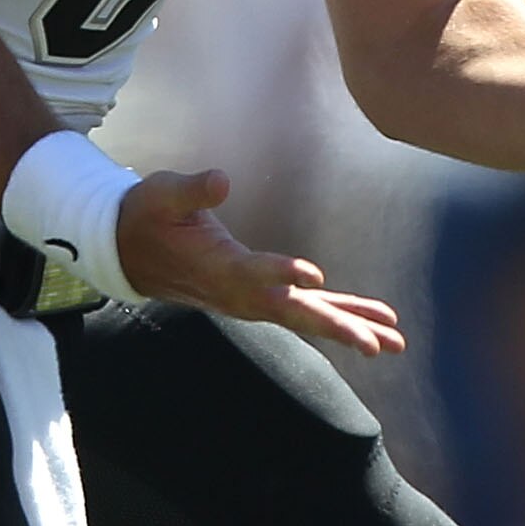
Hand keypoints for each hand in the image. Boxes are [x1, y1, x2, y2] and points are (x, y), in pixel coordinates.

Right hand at [114, 170, 404, 356]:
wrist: (129, 250)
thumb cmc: (148, 216)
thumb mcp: (162, 194)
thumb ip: (191, 190)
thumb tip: (220, 180)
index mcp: (215, 266)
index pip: (251, 275)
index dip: (280, 275)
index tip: (313, 277)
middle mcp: (238, 292)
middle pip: (291, 314)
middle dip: (335, 327)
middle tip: (376, 344)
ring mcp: (251, 298)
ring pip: (306, 318)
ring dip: (350, 327)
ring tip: (395, 341)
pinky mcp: (260, 294)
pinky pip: (306, 309)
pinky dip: (341, 314)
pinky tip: (376, 322)